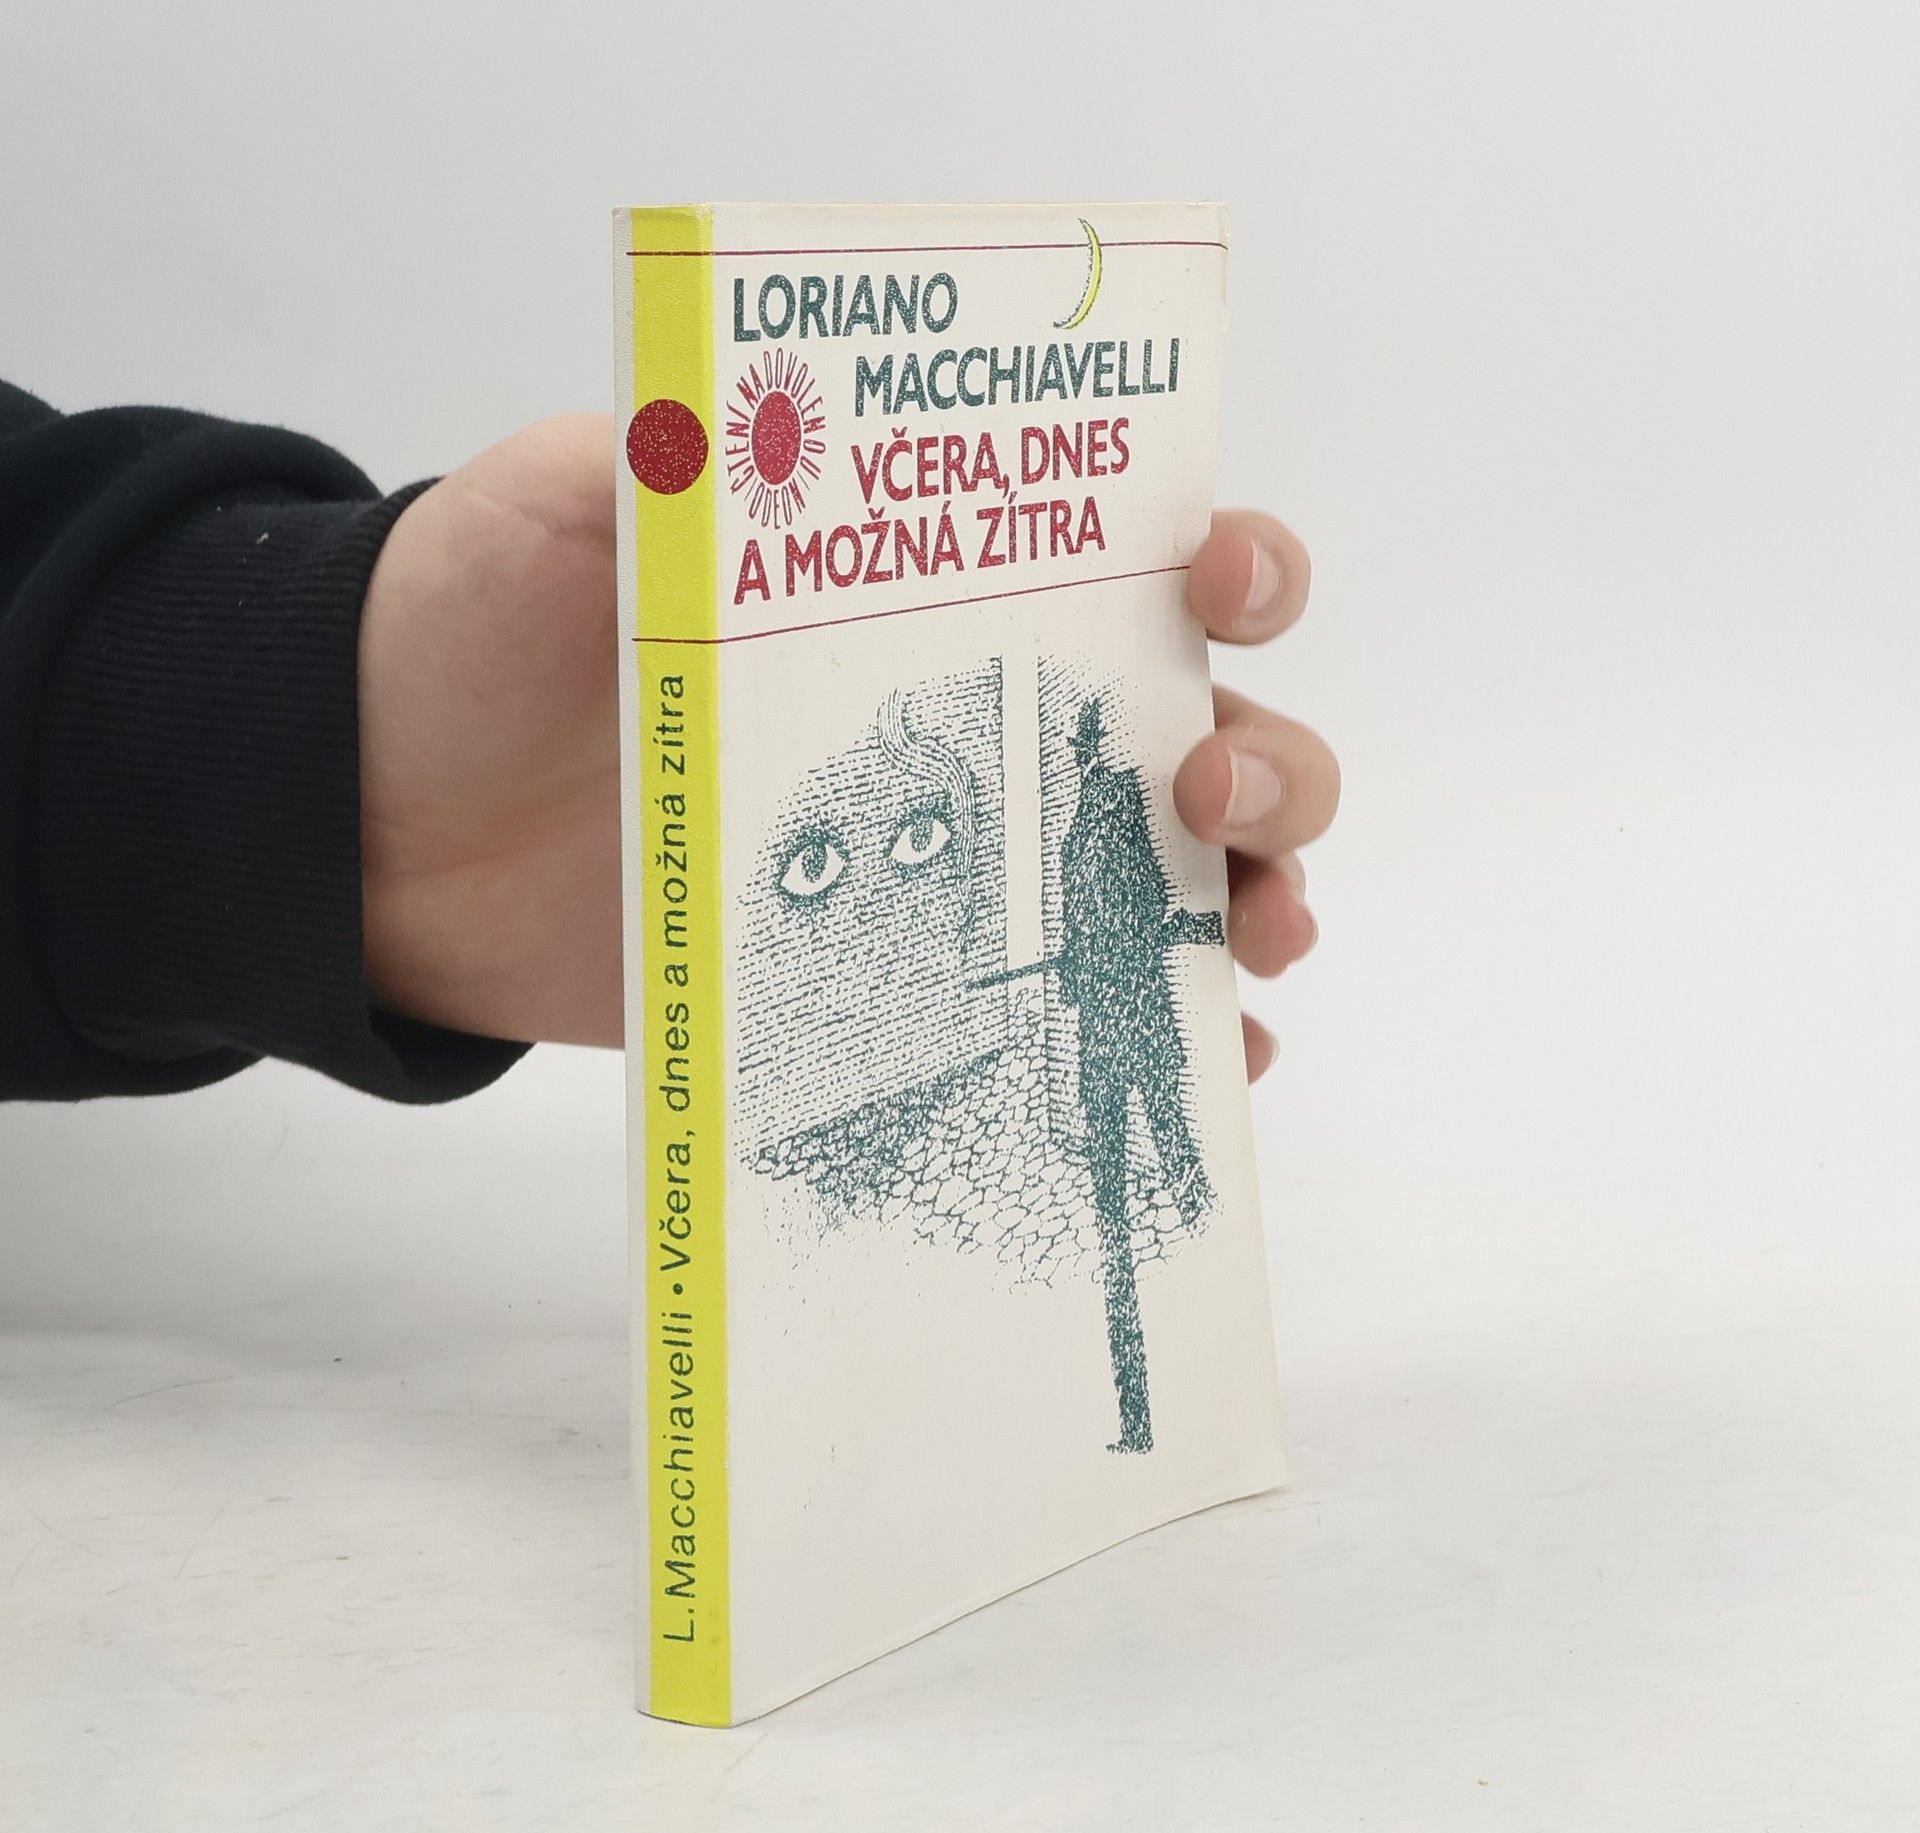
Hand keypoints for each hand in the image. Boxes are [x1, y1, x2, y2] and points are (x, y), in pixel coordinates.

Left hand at [357, 420, 1338, 1070]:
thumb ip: (668, 450)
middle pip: (1203, 734)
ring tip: (1258, 938)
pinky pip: (1072, 1012)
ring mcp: (956, 869)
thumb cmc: (475, 641)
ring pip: (1172, 883)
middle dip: (1269, 763)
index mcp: (935, 592)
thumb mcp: (563, 503)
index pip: (1139, 561)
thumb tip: (779, 418)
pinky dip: (1167, 1030)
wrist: (387, 826)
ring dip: (1254, 901)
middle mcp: (980, 727)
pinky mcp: (906, 985)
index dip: (1232, 563)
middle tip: (1211, 800)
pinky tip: (1216, 1051)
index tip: (1219, 590)